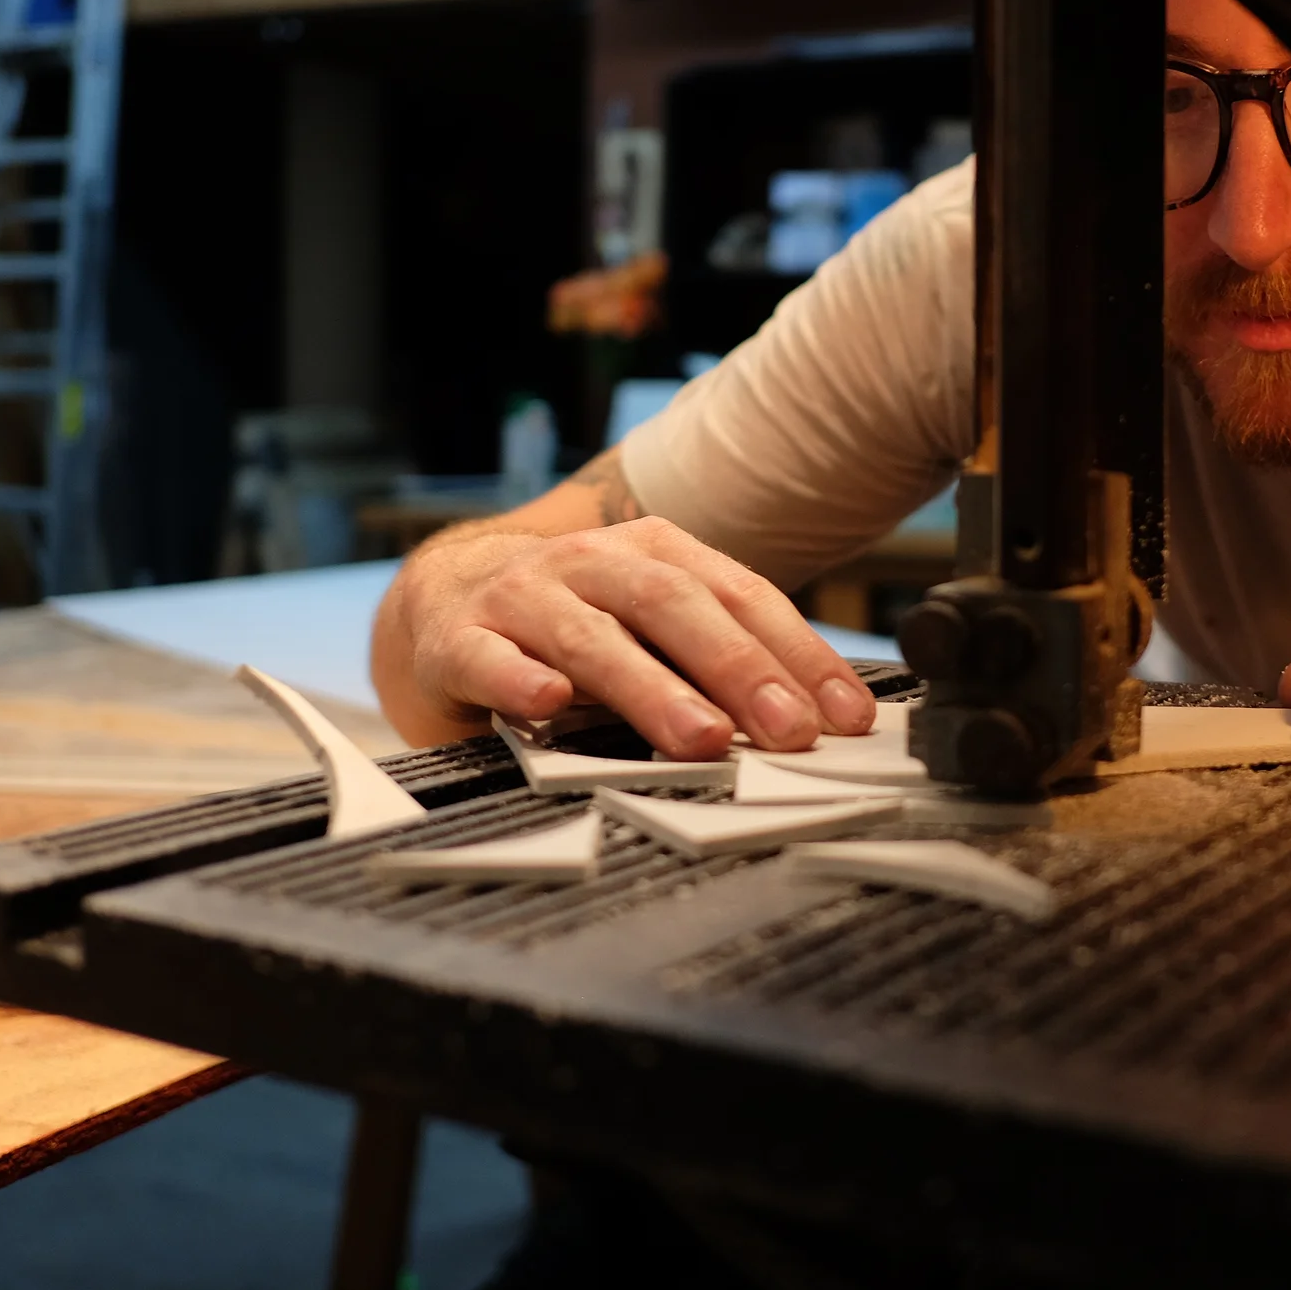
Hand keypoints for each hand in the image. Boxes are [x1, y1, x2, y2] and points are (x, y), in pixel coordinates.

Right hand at [381, 516, 878, 757]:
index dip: (798, 655)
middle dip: (738, 669)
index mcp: (655, 553)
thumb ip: (718, 664)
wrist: (445, 602)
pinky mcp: (459, 639)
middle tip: (787, 729)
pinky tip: (548, 701)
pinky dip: (519, 679)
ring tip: (699, 737)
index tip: (845, 716)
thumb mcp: (652, 628)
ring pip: (591, 638)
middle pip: (673, 606)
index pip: (742, 596)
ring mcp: (522, 596)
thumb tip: (812, 721)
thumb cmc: (572, 624)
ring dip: (650, 688)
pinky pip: (489, 658)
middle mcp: (592, 563)